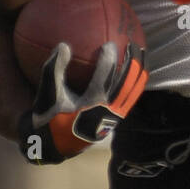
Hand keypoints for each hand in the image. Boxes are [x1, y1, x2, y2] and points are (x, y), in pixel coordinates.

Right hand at [17, 40, 146, 164]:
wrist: (54, 145)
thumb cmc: (49, 117)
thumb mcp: (47, 93)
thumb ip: (53, 69)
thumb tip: (63, 45)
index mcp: (90, 105)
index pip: (104, 78)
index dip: (109, 59)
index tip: (111, 43)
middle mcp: (107, 111)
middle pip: (127, 83)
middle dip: (133, 62)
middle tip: (133, 43)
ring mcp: (114, 117)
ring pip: (133, 91)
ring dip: (139, 71)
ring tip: (142, 53)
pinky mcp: (116, 120)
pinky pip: (131, 98)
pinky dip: (136, 83)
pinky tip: (137, 70)